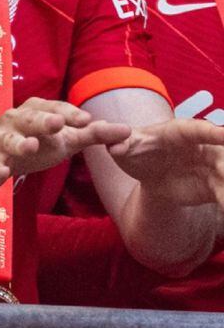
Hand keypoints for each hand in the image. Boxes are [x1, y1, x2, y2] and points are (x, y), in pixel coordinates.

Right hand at [0, 97, 131, 189]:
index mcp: (35, 112)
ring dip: (19, 142)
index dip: (68, 113)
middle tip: (58, 123)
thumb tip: (127, 130)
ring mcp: (0, 140)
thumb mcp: (62, 139)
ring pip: (10, 139)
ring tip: (30, 146)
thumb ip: (91, 134)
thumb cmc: (31, 144)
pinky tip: (2, 173)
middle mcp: (15, 120)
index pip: (53, 108)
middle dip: (43, 120)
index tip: (85, 120)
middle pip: (30, 118)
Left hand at [108, 119, 223, 207]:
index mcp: (182, 132)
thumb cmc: (139, 150)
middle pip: (222, 155)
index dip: (212, 132)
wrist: (150, 174)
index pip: (199, 130)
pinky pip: (223, 196)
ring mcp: (213, 168)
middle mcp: (204, 148)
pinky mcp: (215, 188)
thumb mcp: (127, 146)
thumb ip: (121, 144)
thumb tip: (115, 147)